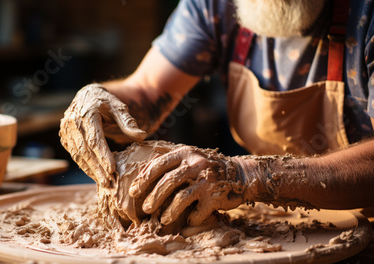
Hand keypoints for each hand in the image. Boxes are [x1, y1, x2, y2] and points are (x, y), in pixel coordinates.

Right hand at [59, 84, 146, 186]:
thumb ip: (128, 122)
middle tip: (109, 183)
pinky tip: (96, 175)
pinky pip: (75, 154)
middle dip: (97, 168)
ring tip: (104, 183)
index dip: (103, 155)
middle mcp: (72, 121)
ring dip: (91, 170)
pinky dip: (85, 166)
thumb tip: (142, 136)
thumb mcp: (119, 107)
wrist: (87, 96)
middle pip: (85, 150)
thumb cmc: (106, 102)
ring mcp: (66, 130)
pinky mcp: (65, 137)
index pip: (94, 139)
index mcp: (86, 112)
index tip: (113, 170)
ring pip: (78, 155)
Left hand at [128, 143, 246, 226]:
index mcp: (185, 153)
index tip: (133, 191)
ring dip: (169, 211)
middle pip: (168, 182)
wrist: (240, 174)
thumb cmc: (207, 167)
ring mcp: (206, 180)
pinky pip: (198, 211)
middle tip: (145, 208)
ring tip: (163, 219)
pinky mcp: (216, 196)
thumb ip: (168, 157)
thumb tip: (141, 161)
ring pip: (181, 198)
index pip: (159, 164)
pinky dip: (192, 219)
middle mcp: (196, 164)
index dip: (144, 179)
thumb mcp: (189, 155)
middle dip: (154, 197)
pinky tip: (188, 221)